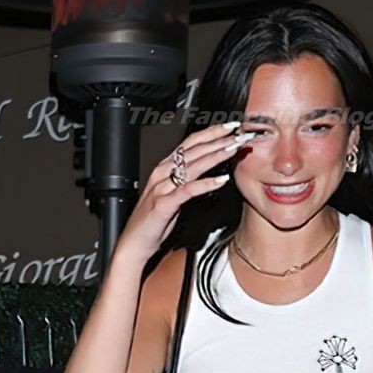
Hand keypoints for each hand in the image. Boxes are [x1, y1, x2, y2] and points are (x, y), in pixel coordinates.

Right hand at [111, 122, 250, 264]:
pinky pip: (188, 190)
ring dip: (215, 155)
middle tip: (238, 132)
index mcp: (164, 169)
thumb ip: (187, 183)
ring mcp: (162, 187)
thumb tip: (207, 175)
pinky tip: (221, 180)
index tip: (230, 128)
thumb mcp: (173, 197)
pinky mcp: (164, 204)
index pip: (190, 144)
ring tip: (233, 149)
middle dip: (217, 139)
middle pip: (193, 150)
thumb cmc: (153, 223)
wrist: (133, 243)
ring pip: (192, 165)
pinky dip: (205, 184)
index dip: (210, 133)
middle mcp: (162, 173)